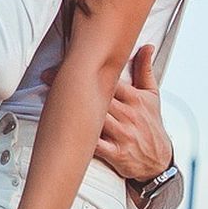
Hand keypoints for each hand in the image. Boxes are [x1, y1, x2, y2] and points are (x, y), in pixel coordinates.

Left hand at [43, 44, 170, 181]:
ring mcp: (122, 134)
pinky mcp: (116, 154)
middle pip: (98, 95)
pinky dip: (81, 139)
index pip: (111, 78)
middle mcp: (128, 115)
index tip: (67, 61)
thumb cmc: (151, 126)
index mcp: (135, 98)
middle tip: (48, 76)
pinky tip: (63, 131)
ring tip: (50, 99)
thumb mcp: (153, 97)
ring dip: (73, 110)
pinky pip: (95, 145)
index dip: (89, 68)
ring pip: (95, 118)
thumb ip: (145, 70)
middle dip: (74, 86)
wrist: (158, 162)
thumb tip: (147, 46)